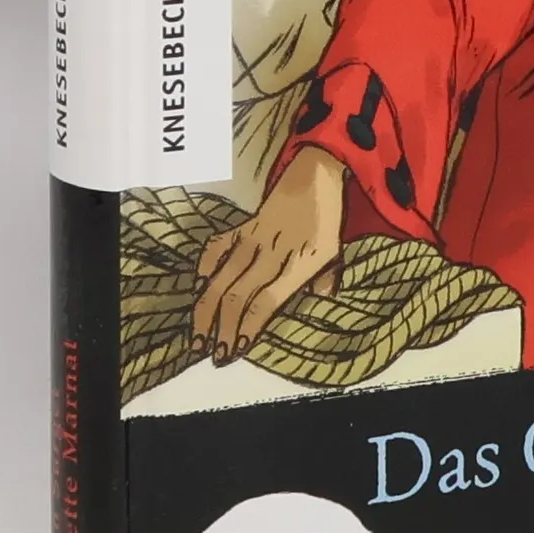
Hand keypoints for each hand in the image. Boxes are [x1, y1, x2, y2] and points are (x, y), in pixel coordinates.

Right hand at [192, 146, 345, 364]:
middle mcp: (272, 252)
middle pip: (239, 294)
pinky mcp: (241, 226)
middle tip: (214, 355)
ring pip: (221, 277)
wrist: (314, 177)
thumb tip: (313, 304)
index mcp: (299, 263)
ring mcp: (252, 238)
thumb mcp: (334, 256)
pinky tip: (199, 288)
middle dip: (223, 328)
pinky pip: (216, 247)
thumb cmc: (326, 223)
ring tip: (199, 338)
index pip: (267, 301)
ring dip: (206, 310)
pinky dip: (205, 266)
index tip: (236, 349)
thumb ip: (324, 283)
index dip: (248, 326)